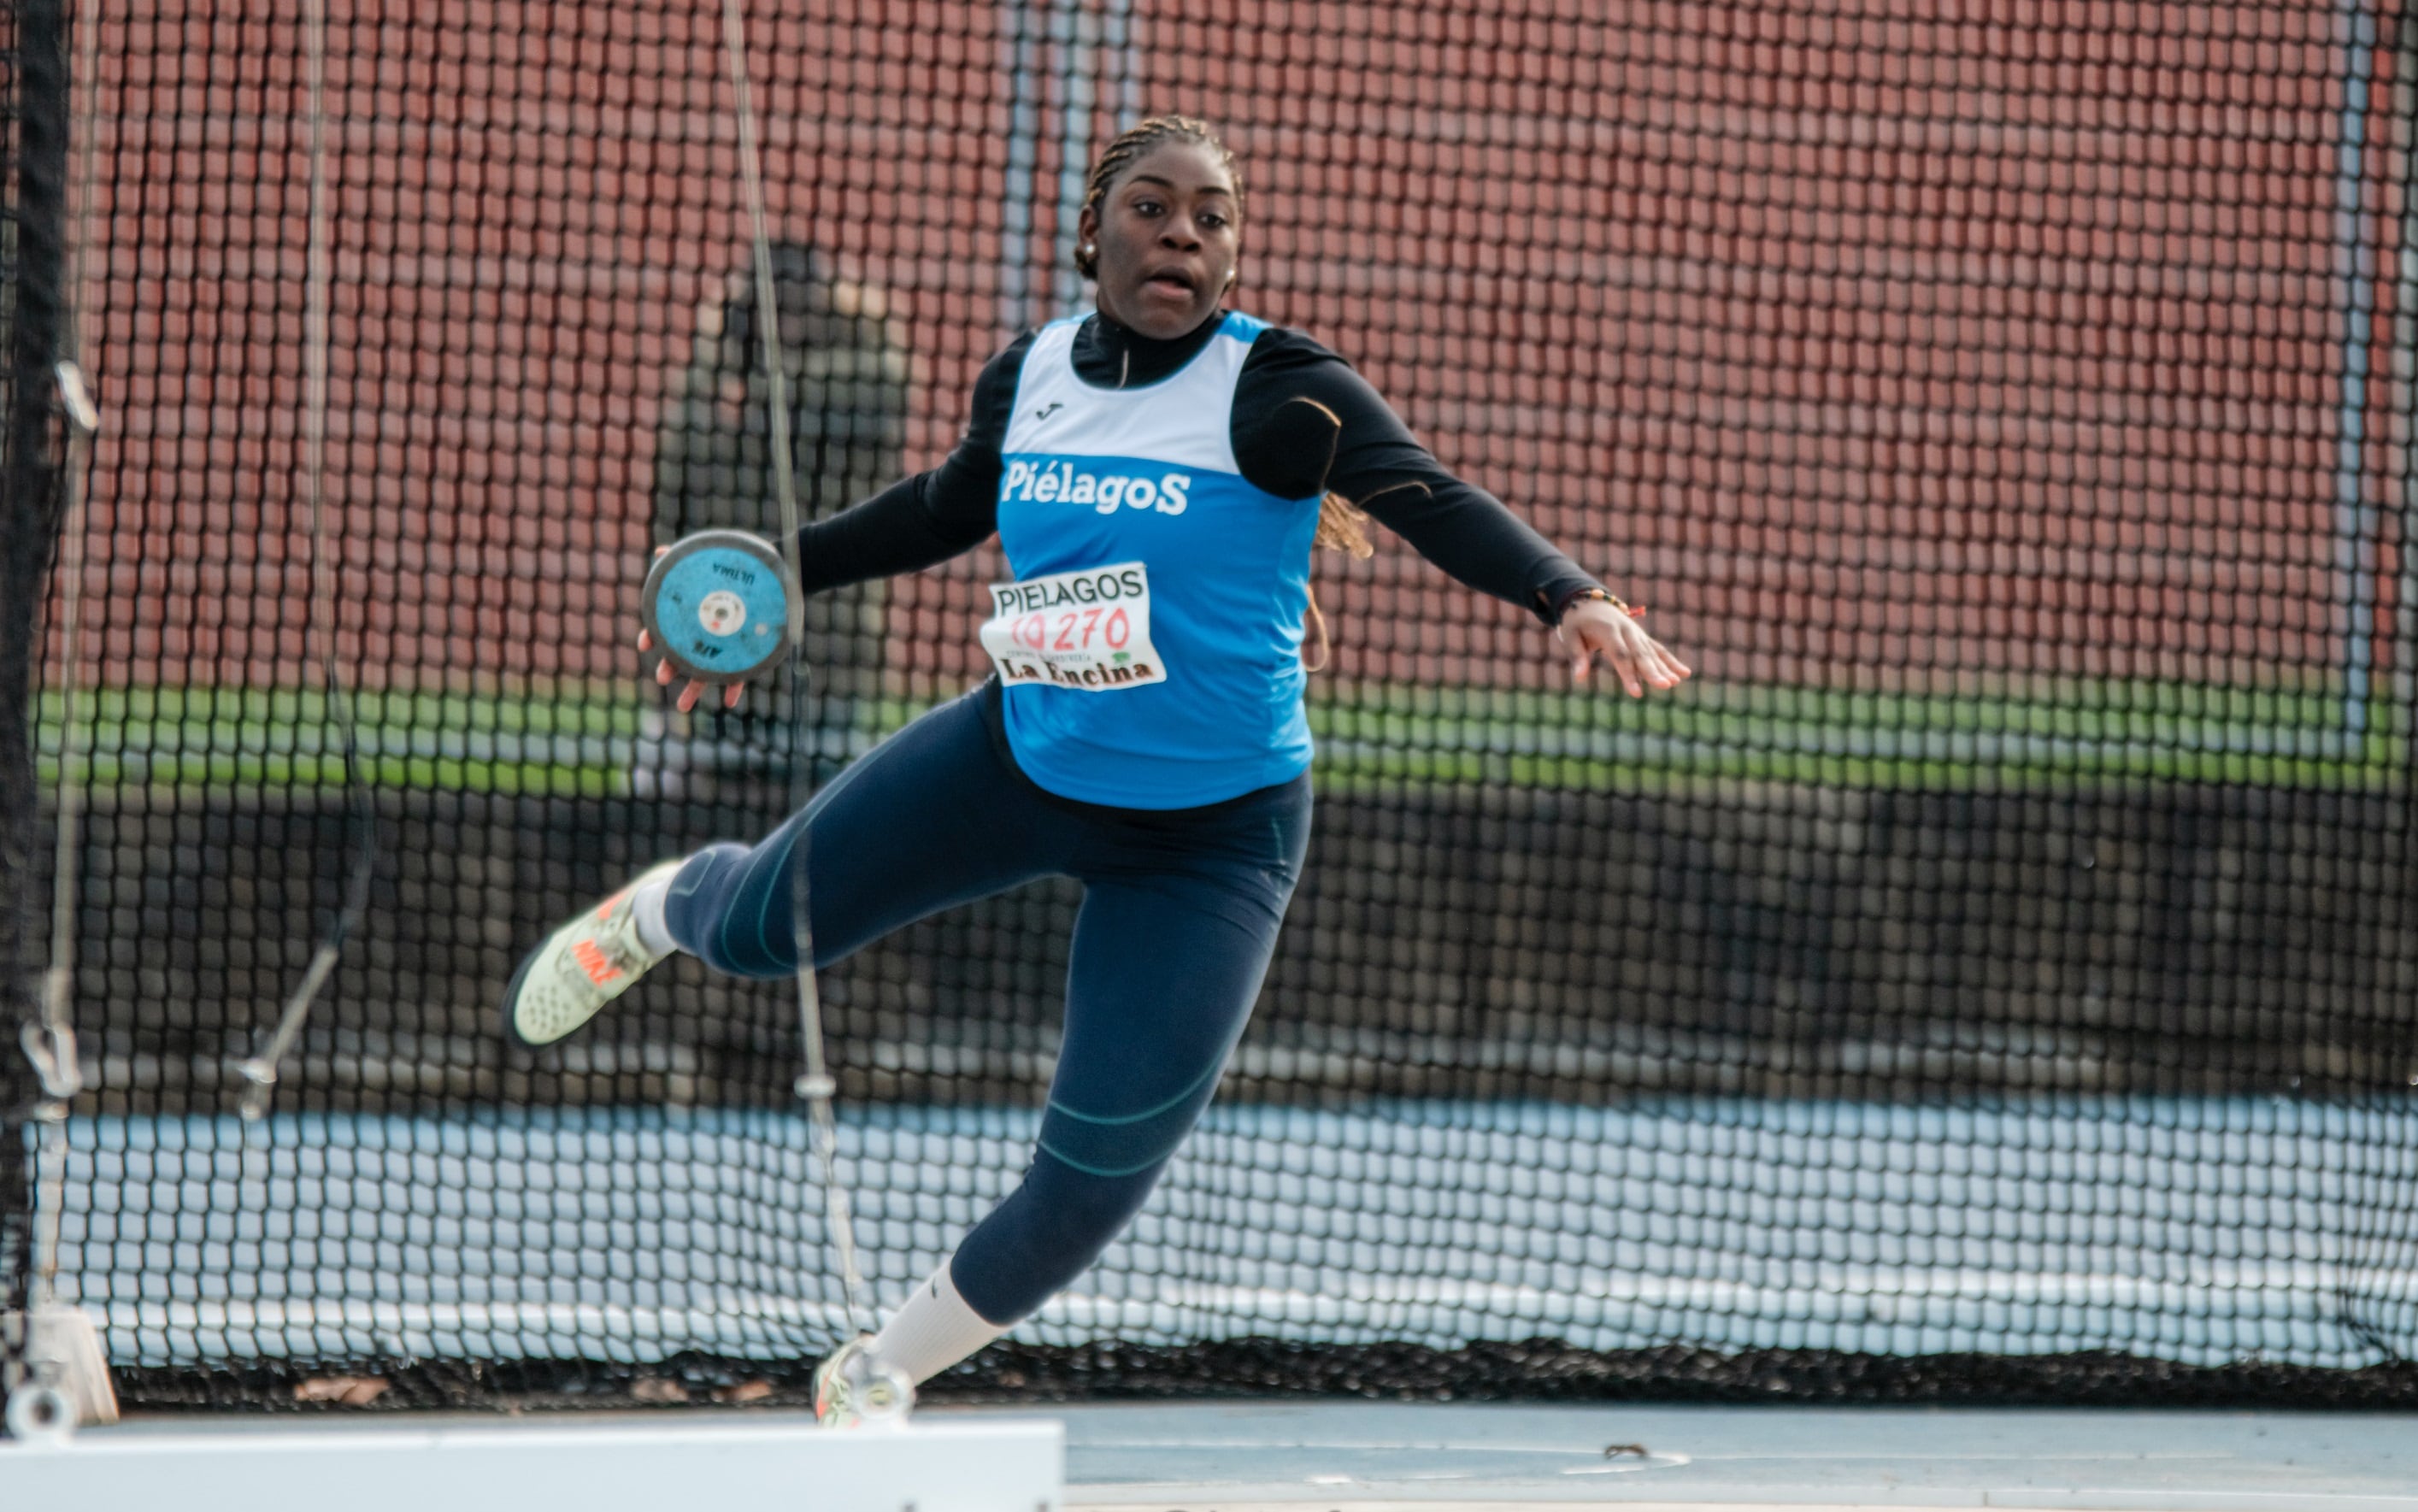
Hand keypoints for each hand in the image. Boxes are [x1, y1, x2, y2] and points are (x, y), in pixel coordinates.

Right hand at [640, 545, 745, 712]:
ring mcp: (722, 649)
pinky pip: (737, 676)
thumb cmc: (732, 573)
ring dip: (693, 689)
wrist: (769, 580)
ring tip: (683, 707)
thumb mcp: (708, 562)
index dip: (653, 637)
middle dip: (669, 667)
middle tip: (663, 677)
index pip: (664, 630)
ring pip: (703, 673)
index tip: (645, 645)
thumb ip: (684, 559)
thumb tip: (660, 552)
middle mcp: (702, 637)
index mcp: (689, 619)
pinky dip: (732, 688)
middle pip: (680, 656)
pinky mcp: (743, 657)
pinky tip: (728, 701)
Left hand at [1556, 596, 1691, 696]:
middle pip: (1641, 653)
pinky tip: (1684, 673)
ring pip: (1652, 651)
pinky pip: (1658, 649)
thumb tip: (1579, 678)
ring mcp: (1636, 632)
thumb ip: (1577, 656)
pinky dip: (1670, 661)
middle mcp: (1626, 630)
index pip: (1621, 654)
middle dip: (1653, 671)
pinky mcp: (1641, 637)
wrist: (1589, 600)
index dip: (1629, 674)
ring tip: (1675, 682)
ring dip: (1665, 667)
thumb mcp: (1570, 635)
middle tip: (1665, 686)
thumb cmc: (1577, 622)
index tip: (1637, 693)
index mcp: (1608, 630)